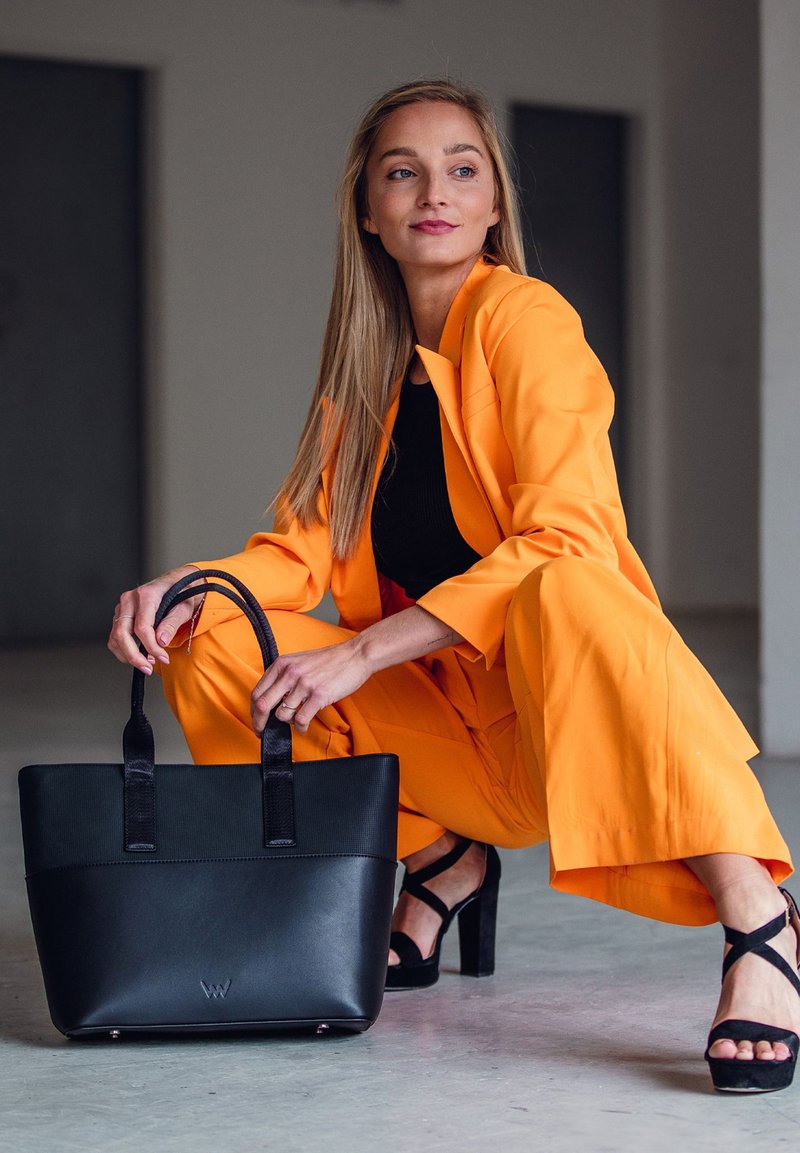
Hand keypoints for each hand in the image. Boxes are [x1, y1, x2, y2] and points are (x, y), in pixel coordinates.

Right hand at [107, 565, 203, 673]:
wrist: (179, 582)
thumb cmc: (183, 591)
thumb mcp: (185, 606)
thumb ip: (172, 623)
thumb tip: (160, 641)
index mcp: (147, 594)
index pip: (142, 626)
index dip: (151, 646)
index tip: (163, 658)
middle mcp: (131, 599)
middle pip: (122, 633)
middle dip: (134, 655)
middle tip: (148, 668)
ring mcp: (123, 606)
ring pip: (115, 636)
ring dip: (128, 655)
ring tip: (146, 663)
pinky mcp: (121, 614)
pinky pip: (115, 636)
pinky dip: (123, 650)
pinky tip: (139, 655)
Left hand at [250, 636, 371, 734]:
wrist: (355, 655)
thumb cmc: (330, 660)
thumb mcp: (299, 661)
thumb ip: (284, 676)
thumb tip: (271, 699)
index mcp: (282, 664)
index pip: (257, 692)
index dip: (253, 711)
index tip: (257, 721)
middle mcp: (290, 673)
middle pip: (262, 705)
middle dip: (259, 723)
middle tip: (262, 732)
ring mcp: (303, 684)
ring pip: (282, 714)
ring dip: (288, 722)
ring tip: (297, 719)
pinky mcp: (318, 695)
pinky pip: (301, 719)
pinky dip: (300, 727)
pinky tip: (304, 725)